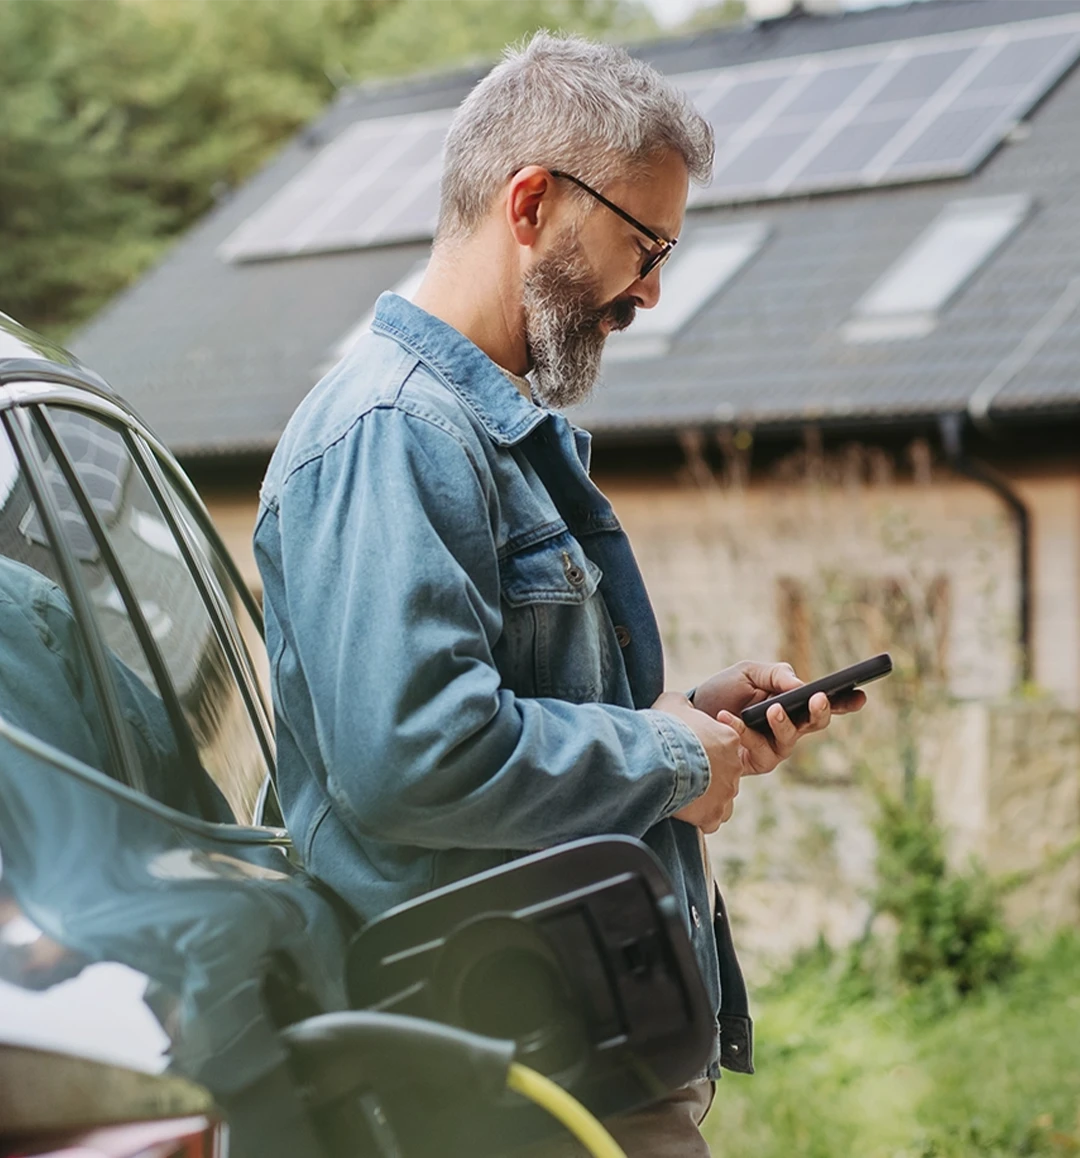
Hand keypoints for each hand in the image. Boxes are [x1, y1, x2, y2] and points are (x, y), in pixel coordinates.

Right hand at [652, 691, 742, 832]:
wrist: (659, 758)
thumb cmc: (666, 729)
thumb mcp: (672, 703)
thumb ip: (682, 704)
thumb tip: (681, 706)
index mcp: (729, 738)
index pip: (723, 744)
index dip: (704, 747)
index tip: (688, 749)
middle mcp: (734, 766)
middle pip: (723, 771)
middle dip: (706, 773)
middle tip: (682, 770)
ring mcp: (726, 792)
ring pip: (720, 797)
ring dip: (705, 796)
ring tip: (681, 791)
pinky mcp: (713, 813)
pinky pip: (711, 819)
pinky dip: (700, 817)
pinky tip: (683, 809)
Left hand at [691, 661, 865, 775]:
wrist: (689, 713)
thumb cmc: (724, 690)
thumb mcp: (748, 672)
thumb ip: (774, 675)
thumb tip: (799, 685)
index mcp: (794, 704)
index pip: (826, 704)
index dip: (846, 702)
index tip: (860, 696)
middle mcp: (790, 729)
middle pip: (815, 724)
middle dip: (820, 712)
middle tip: (818, 699)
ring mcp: (774, 748)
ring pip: (788, 741)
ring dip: (781, 724)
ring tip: (771, 709)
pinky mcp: (754, 763)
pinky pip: (755, 750)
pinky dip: (742, 731)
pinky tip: (727, 717)